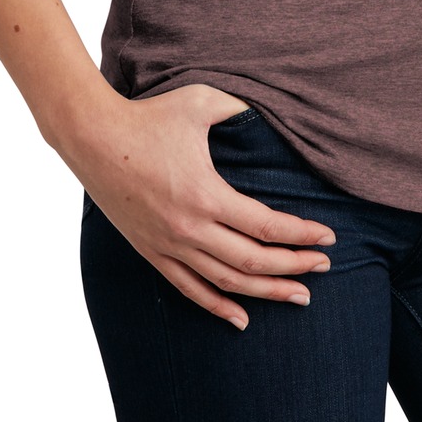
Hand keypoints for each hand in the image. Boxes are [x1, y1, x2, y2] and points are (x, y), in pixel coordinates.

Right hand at [69, 82, 334, 330]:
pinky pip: (189, 289)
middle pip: (253, 261)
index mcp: (206, 194)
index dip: (301, 235)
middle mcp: (189, 228)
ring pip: (226, 282)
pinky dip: (217, 306)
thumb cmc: (149, 116)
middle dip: (294, 266)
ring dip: (265, 293)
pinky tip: (240, 318)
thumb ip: (240, 109)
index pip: (266, 226)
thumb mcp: (201, 102)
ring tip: (298, 296)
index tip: (329, 238)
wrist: (93, 137)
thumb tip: (272, 112)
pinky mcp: (151, 252)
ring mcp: (168, 245)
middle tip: (324, 268)